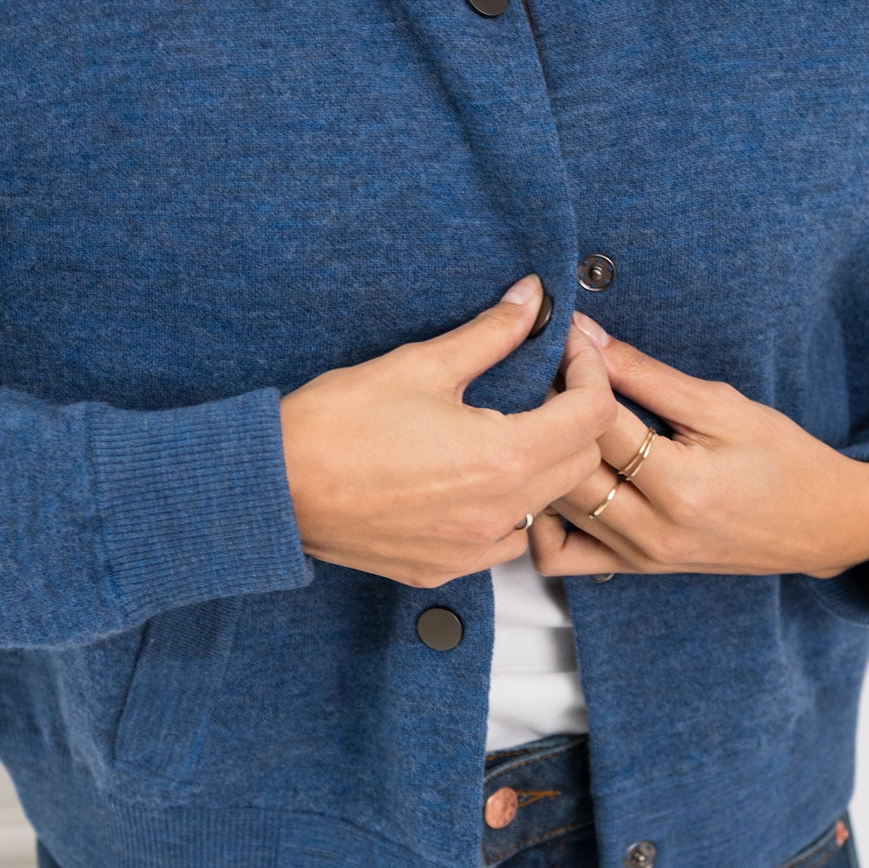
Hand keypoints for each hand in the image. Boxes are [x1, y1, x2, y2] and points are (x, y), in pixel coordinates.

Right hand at [279, 276, 614, 587]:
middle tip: (541, 381)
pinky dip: (508, 508)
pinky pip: (505, 541)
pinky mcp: (443, 567)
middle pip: (581, 462)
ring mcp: (472, 549)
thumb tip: (531, 300)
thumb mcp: (420, 364)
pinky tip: (475, 479)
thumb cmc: (337, 423)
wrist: (275, 487)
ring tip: (508, 429)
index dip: (590, 371)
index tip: (567, 348)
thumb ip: (490, 334)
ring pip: (547, 505)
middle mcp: (498, 512)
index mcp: (502, 457)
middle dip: (574, 415)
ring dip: (544, 465)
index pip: (593, 415)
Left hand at [531, 313, 868, 579]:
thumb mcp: (721, 405)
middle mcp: (654, 531)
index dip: (575, 371)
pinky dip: (546, 518)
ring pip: (555, 507)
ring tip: (547, 417)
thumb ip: (646, 374)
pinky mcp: (634, 568)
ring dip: (543, 457)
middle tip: (542, 371)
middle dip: (549, 411)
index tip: (564, 337)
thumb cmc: (781, 458)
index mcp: (682, 487)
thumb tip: (586, 336)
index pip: (600, 422)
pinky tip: (559, 478)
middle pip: (568, 466)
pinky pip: (562, 554)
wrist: (821, 523)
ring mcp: (641, 556)